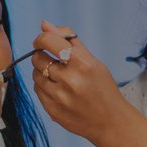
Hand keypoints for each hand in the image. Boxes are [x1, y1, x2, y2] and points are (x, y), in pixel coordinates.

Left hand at [29, 23, 133, 144]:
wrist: (110, 122)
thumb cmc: (103, 88)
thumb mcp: (93, 61)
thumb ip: (69, 41)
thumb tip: (44, 24)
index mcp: (83, 64)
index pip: (48, 41)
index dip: (41, 38)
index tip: (42, 41)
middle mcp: (70, 80)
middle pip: (38, 58)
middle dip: (42, 56)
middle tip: (54, 61)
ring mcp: (60, 97)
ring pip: (35, 74)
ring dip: (42, 72)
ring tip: (58, 78)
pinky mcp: (52, 110)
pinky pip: (37, 90)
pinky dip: (44, 87)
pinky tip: (58, 90)